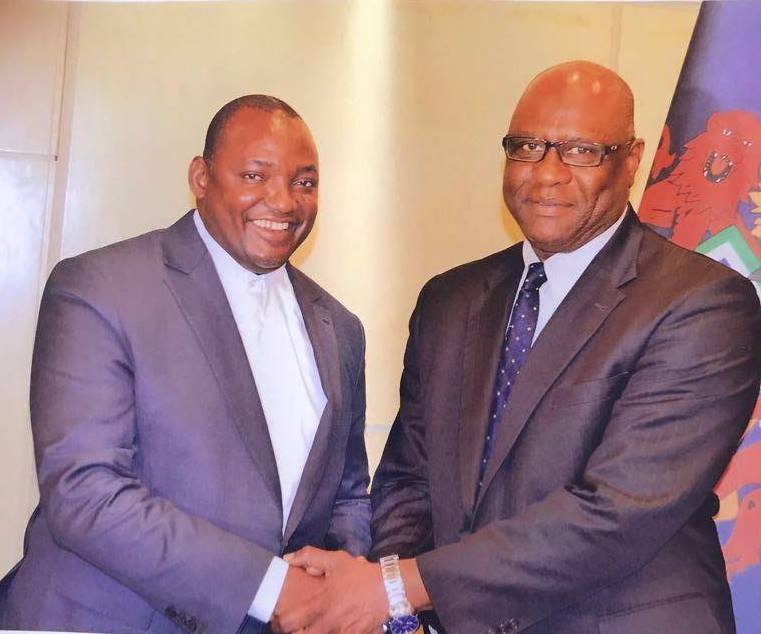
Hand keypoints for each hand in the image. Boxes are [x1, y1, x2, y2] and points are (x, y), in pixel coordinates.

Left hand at [272, 547, 387, 633]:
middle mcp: (329, 623)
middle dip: (295, 632)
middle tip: (296, 625)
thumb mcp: (336, 560)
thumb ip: (309, 556)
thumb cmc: (360, 575)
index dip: (280, 622)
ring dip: (313, 631)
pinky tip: (332, 626)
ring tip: (314, 624)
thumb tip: (288, 558)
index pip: (290, 622)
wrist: (389, 589)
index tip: (279, 617)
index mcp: (321, 604)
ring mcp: (342, 633)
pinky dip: (332, 633)